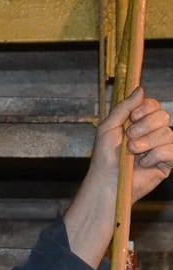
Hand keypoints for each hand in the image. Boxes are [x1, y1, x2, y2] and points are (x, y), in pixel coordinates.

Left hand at [90, 87, 172, 202]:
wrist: (107, 180)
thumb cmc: (104, 156)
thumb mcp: (109, 126)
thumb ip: (124, 107)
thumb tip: (140, 88)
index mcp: (137, 122)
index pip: (153, 105)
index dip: (145, 108)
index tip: (132, 118)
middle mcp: (151, 132)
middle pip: (163, 116)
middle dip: (144, 126)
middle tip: (129, 137)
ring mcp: (160, 147)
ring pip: (168, 132)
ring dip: (146, 143)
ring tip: (132, 153)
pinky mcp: (167, 162)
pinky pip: (172, 150)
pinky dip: (155, 156)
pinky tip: (143, 163)